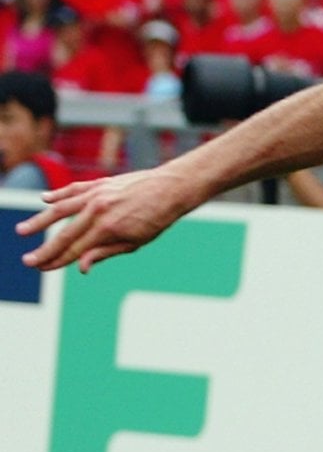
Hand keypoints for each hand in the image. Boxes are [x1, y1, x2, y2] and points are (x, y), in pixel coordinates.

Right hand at [16, 169, 191, 273]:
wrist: (170, 188)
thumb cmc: (156, 219)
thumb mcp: (135, 242)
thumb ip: (105, 252)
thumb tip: (81, 267)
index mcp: (107, 228)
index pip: (76, 250)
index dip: (57, 261)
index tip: (42, 268)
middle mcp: (97, 210)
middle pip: (64, 234)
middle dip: (45, 249)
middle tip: (27, 260)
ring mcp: (96, 194)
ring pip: (61, 209)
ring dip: (40, 221)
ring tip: (22, 231)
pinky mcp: (100, 183)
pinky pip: (74, 189)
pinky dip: (58, 195)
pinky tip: (45, 200)